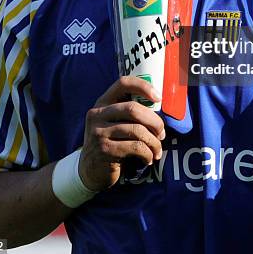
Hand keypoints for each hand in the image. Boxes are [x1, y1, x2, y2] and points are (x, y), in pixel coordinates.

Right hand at [78, 76, 165, 190]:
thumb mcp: (114, 122)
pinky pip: (135, 147)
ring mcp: (98, 132)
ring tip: (157, 150)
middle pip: (133, 109)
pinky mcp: (104, 150)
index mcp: (103, 102)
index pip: (123, 83)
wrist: (90, 170)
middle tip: (162, 133)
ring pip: (137, 130)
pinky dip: (147, 154)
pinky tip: (148, 159)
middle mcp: (98, 114)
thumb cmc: (112, 142)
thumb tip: (161, 108)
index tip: (159, 97)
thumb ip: (129, 112)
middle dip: (154, 121)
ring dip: (153, 142)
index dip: (143, 86)